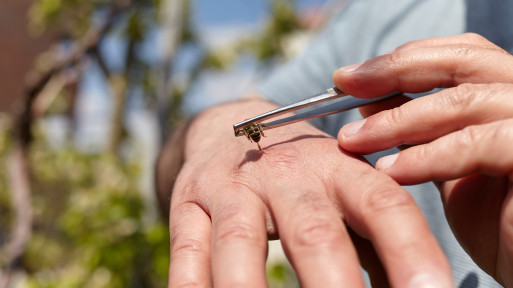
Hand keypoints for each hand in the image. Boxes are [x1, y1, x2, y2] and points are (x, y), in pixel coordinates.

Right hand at [166, 99, 451, 286]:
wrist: (230, 128)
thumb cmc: (300, 175)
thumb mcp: (342, 191)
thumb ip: (378, 242)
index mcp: (338, 169)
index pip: (383, 204)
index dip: (411, 251)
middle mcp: (286, 173)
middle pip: (313, 232)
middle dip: (334, 287)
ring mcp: (233, 186)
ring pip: (240, 242)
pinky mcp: (188, 200)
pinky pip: (188, 249)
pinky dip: (192, 286)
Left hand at [334, 33, 512, 286]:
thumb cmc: (497, 226)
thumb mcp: (447, 168)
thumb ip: (420, 132)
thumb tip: (371, 102)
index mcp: (509, 98)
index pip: (458, 55)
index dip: (402, 61)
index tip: (347, 78)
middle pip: (463, 61)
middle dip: (394, 72)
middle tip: (343, 87)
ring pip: (466, 100)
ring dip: (398, 121)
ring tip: (352, 141)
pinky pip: (481, 144)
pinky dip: (429, 156)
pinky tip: (391, 172)